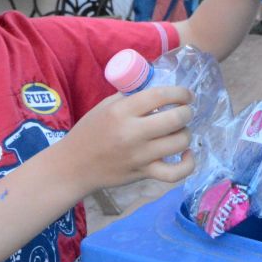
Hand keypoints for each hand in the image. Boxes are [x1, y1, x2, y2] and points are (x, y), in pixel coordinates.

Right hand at [63, 84, 197, 191]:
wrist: (74, 166)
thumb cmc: (89, 132)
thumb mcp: (105, 106)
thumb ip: (130, 97)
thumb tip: (158, 87)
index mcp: (121, 111)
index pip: (160, 96)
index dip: (180, 92)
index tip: (186, 94)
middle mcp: (132, 133)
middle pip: (175, 119)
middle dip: (187, 112)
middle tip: (185, 111)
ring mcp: (140, 156)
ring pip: (180, 143)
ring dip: (186, 133)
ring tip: (180, 130)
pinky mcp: (144, 173)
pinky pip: (174, 173)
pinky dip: (187, 164)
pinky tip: (187, 154)